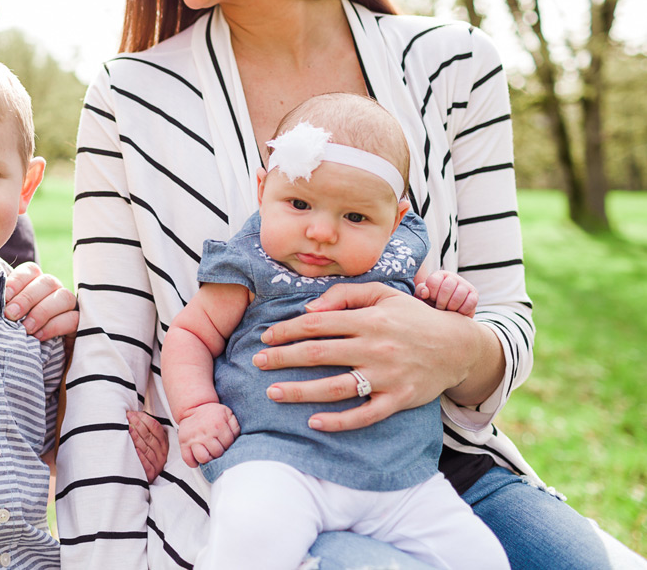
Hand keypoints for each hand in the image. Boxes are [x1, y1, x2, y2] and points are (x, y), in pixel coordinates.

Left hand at [3, 262, 77, 341]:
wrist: (31, 366)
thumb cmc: (14, 339)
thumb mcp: (5, 322)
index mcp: (34, 286)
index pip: (31, 271)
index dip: (18, 280)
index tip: (5, 297)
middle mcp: (53, 293)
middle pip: (47, 281)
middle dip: (27, 297)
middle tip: (11, 315)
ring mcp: (68, 308)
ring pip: (64, 296)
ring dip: (42, 311)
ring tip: (26, 328)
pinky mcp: (79, 325)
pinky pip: (73, 318)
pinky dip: (54, 326)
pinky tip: (39, 337)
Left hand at [127, 410, 169, 482]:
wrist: (149, 478)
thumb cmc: (148, 456)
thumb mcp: (152, 442)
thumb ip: (148, 430)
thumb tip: (135, 414)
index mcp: (163, 442)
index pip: (156, 427)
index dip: (144, 418)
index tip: (133, 413)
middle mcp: (162, 452)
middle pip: (150, 436)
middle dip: (138, 424)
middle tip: (128, 417)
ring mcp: (157, 463)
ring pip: (147, 448)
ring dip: (137, 438)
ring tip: (128, 428)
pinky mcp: (151, 474)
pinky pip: (146, 464)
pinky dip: (140, 456)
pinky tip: (134, 449)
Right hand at [175, 403, 239, 468]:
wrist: (194, 408)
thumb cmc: (211, 414)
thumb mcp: (227, 414)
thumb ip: (235, 426)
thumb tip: (236, 439)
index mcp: (218, 425)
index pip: (228, 444)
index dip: (227, 445)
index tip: (223, 441)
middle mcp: (205, 432)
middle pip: (217, 453)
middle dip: (218, 452)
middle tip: (216, 447)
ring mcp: (194, 438)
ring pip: (202, 458)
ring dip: (206, 458)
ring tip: (207, 453)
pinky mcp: (183, 442)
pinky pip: (188, 459)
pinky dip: (193, 462)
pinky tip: (197, 457)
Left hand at [253, 282, 495, 431]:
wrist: (458, 346)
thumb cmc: (413, 317)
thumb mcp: (383, 293)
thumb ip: (345, 295)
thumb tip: (309, 310)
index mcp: (368, 320)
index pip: (317, 324)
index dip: (287, 330)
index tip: (266, 337)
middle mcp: (375, 348)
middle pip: (318, 354)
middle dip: (282, 358)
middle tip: (257, 362)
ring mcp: (386, 377)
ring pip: (335, 387)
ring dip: (300, 391)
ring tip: (273, 392)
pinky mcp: (397, 400)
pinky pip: (364, 415)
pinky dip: (339, 421)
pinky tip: (314, 422)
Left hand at [416, 270, 477, 316]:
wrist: (446, 310)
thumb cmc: (432, 301)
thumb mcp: (423, 296)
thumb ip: (421, 291)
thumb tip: (425, 292)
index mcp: (439, 275)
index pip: (434, 281)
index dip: (431, 294)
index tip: (432, 300)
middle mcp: (453, 277)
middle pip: (447, 288)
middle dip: (441, 302)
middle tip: (440, 308)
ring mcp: (465, 285)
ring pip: (459, 295)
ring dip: (452, 307)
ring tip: (448, 311)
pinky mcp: (474, 294)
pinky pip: (471, 302)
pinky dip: (463, 310)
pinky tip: (457, 313)